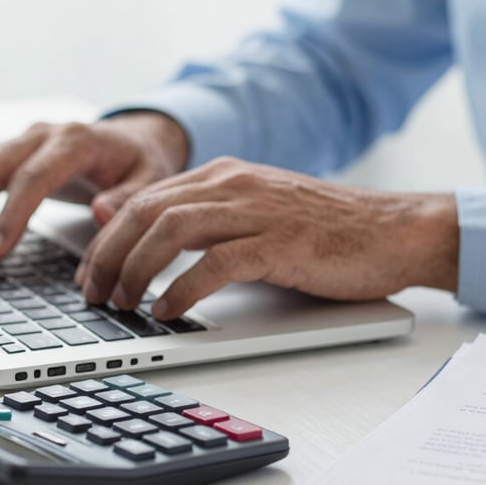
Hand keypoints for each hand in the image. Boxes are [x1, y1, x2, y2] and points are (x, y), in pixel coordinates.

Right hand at [0, 111, 188, 267]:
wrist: (135, 139)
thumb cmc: (141, 162)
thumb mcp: (150, 181)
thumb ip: (128, 199)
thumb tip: (100, 213)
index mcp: (77, 140)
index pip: (32, 176)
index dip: (10, 215)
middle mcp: (43, 134)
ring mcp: (23, 140)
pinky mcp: (10, 151)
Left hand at [75, 156, 458, 318]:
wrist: (394, 230)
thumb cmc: (327, 231)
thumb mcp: (256, 213)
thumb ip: (206, 219)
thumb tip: (146, 237)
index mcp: (225, 174)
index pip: (145, 199)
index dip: (108, 237)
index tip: (91, 272)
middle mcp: (235, 183)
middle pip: (147, 211)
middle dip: (109, 254)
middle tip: (93, 294)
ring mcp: (258, 209)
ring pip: (171, 230)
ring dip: (136, 270)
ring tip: (121, 303)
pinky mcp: (282, 241)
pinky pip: (216, 262)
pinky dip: (182, 288)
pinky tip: (166, 310)